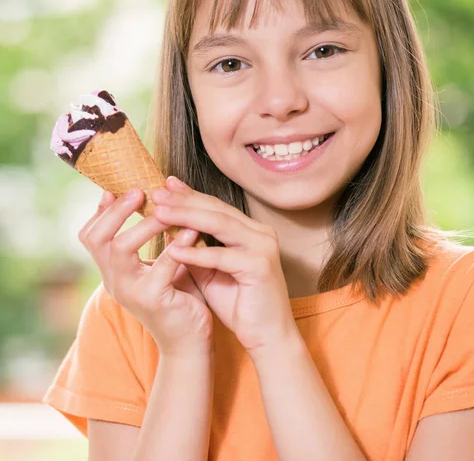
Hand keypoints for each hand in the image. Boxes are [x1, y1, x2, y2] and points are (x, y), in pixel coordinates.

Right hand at [78, 188, 213, 357]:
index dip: (102, 211)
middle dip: (117, 211)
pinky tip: (191, 232)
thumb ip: (156, 238)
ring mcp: (130, 292)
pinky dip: (175, 246)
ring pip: (121, 249)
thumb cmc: (178, 296)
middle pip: (97, 238)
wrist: (189, 340)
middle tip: (139, 191)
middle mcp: (114, 280)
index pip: (91, 236)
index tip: (117, 188)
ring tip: (166, 210)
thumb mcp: (162, 262)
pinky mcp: (152, 300)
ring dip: (145, 224)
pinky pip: (161, 267)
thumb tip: (158, 199)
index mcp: (113, 270)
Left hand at [150, 176, 297, 358]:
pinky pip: (222, 256)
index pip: (216, 207)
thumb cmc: (239, 304)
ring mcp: (263, 247)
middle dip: (184, 200)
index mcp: (252, 231)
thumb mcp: (210, 272)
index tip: (163, 187)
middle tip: (156, 193)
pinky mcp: (260, 266)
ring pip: (220, 224)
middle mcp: (261, 233)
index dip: (189, 196)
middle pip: (217, 210)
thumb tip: (166, 228)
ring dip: (186, 217)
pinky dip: (197, 253)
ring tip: (159, 213)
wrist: (268, 336)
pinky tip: (172, 250)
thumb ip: (195, 249)